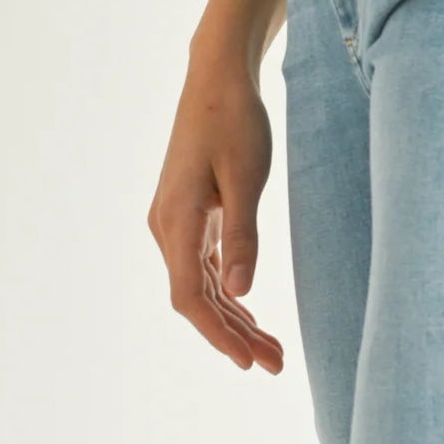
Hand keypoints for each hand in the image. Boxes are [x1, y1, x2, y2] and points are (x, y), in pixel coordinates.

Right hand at [146, 62, 284, 372]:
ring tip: (272, 351)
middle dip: (234, 335)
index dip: (218, 334)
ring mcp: (176, 223)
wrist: (217, 78)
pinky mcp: (190, 216)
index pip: (190, 296)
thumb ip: (244, 236)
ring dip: (235, 319)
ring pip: (203, 286)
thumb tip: (241, 294)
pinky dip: (229, 293)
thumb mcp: (246, 177)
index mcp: (175, 221)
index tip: (247, 362)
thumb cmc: (234, 120)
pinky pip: (206, 267)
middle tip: (276, 365)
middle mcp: (168, 227)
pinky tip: (251, 316)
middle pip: (197, 298)